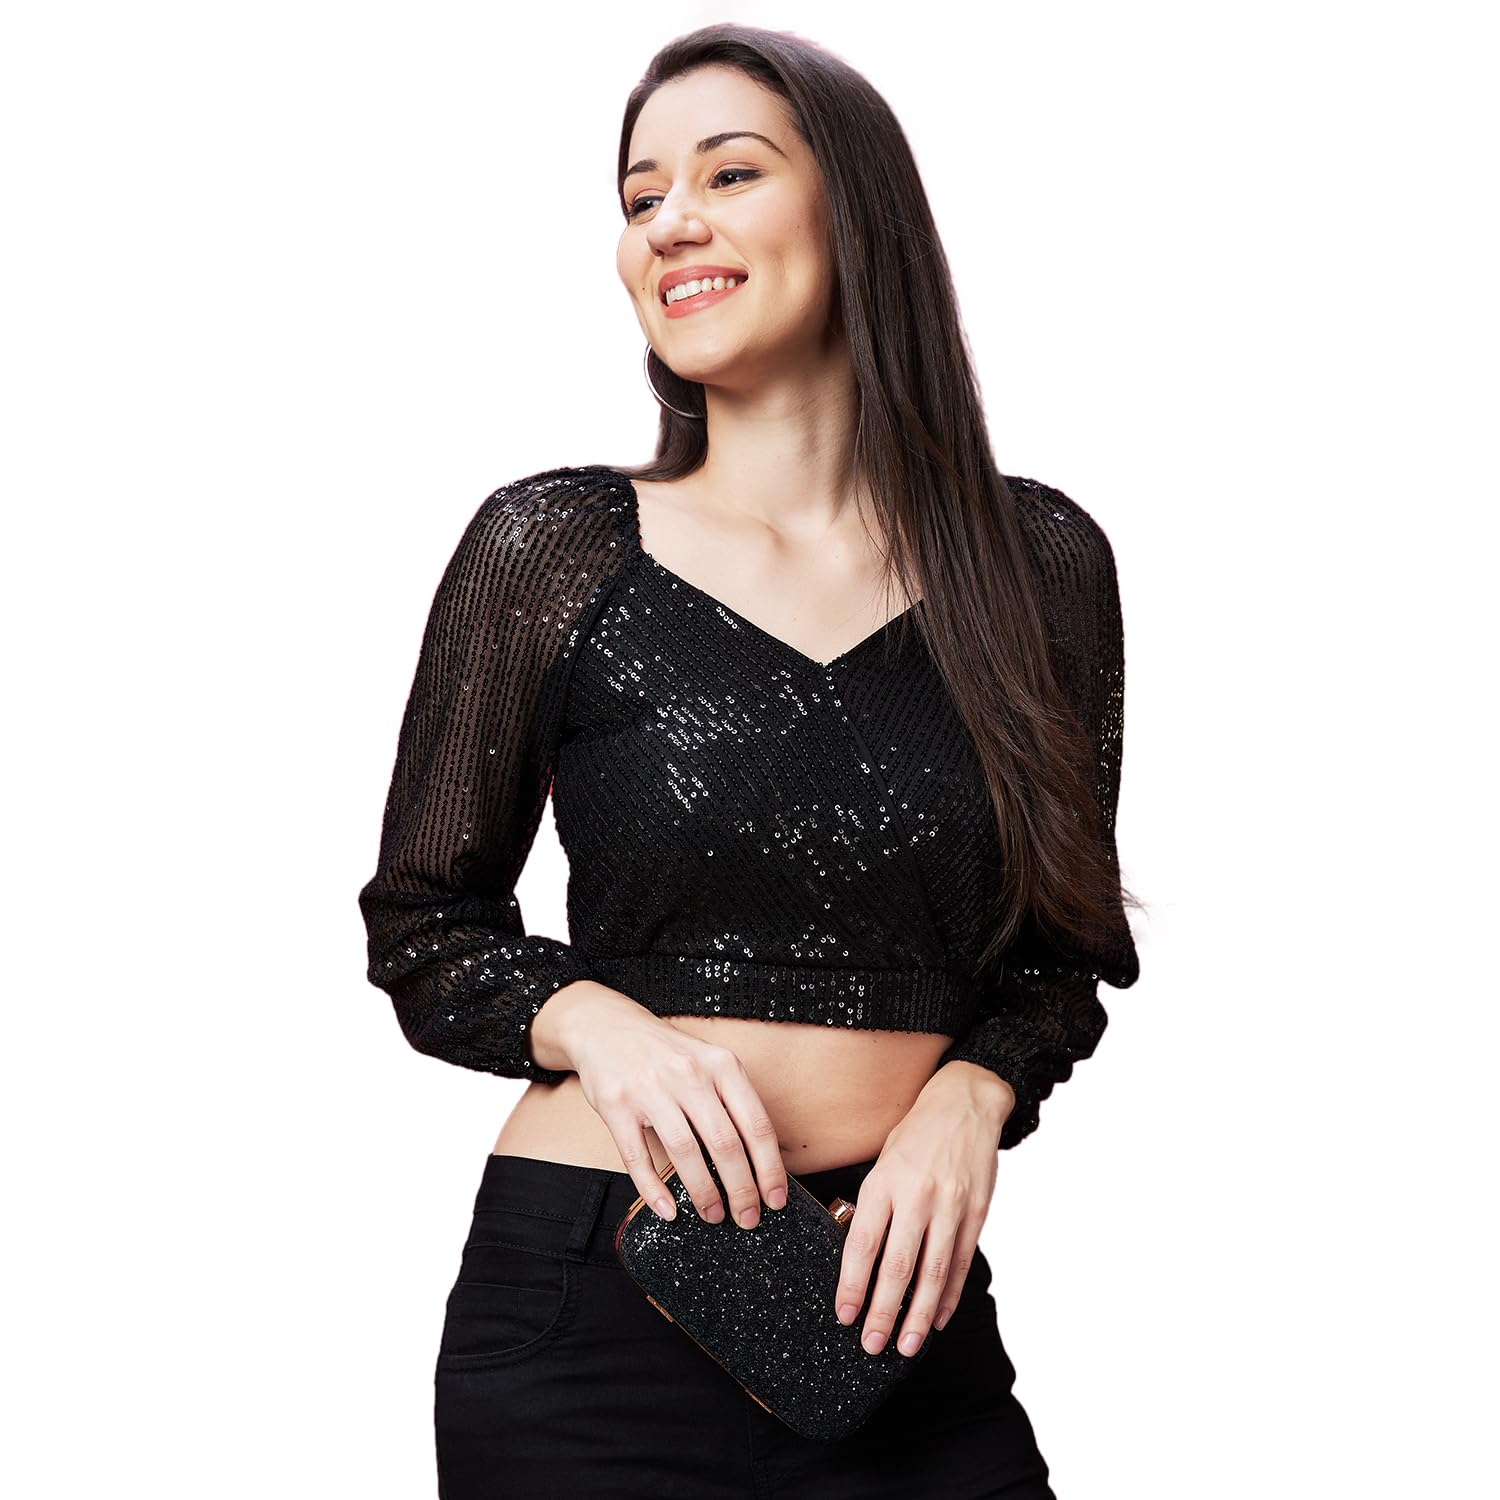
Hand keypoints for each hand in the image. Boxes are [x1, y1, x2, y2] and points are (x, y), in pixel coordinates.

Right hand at [554, 986, 790, 1229]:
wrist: (607, 1026)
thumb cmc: (666, 1053)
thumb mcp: (708, 1062)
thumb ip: (732, 1101)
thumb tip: (759, 1161)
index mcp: (720, 1064)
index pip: (756, 1124)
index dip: (769, 1168)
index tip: (775, 1199)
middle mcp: (688, 1074)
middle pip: (724, 1143)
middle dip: (741, 1189)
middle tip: (747, 1217)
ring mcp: (650, 1088)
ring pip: (684, 1152)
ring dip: (703, 1192)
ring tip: (713, 1214)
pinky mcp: (616, 1104)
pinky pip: (637, 1156)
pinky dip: (654, 1190)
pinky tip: (668, 1210)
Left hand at [833, 1063, 1013, 1357]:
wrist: (965, 1103)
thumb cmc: (915, 1133)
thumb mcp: (883, 1160)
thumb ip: (874, 1205)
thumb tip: (859, 1255)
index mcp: (884, 1181)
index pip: (863, 1243)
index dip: (852, 1284)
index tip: (844, 1315)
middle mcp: (917, 1196)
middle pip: (897, 1266)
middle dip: (883, 1311)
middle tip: (871, 1344)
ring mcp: (950, 1206)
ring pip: (933, 1272)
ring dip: (918, 1314)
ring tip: (907, 1346)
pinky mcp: (976, 1212)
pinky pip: (960, 1261)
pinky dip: (949, 1294)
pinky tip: (937, 1317)